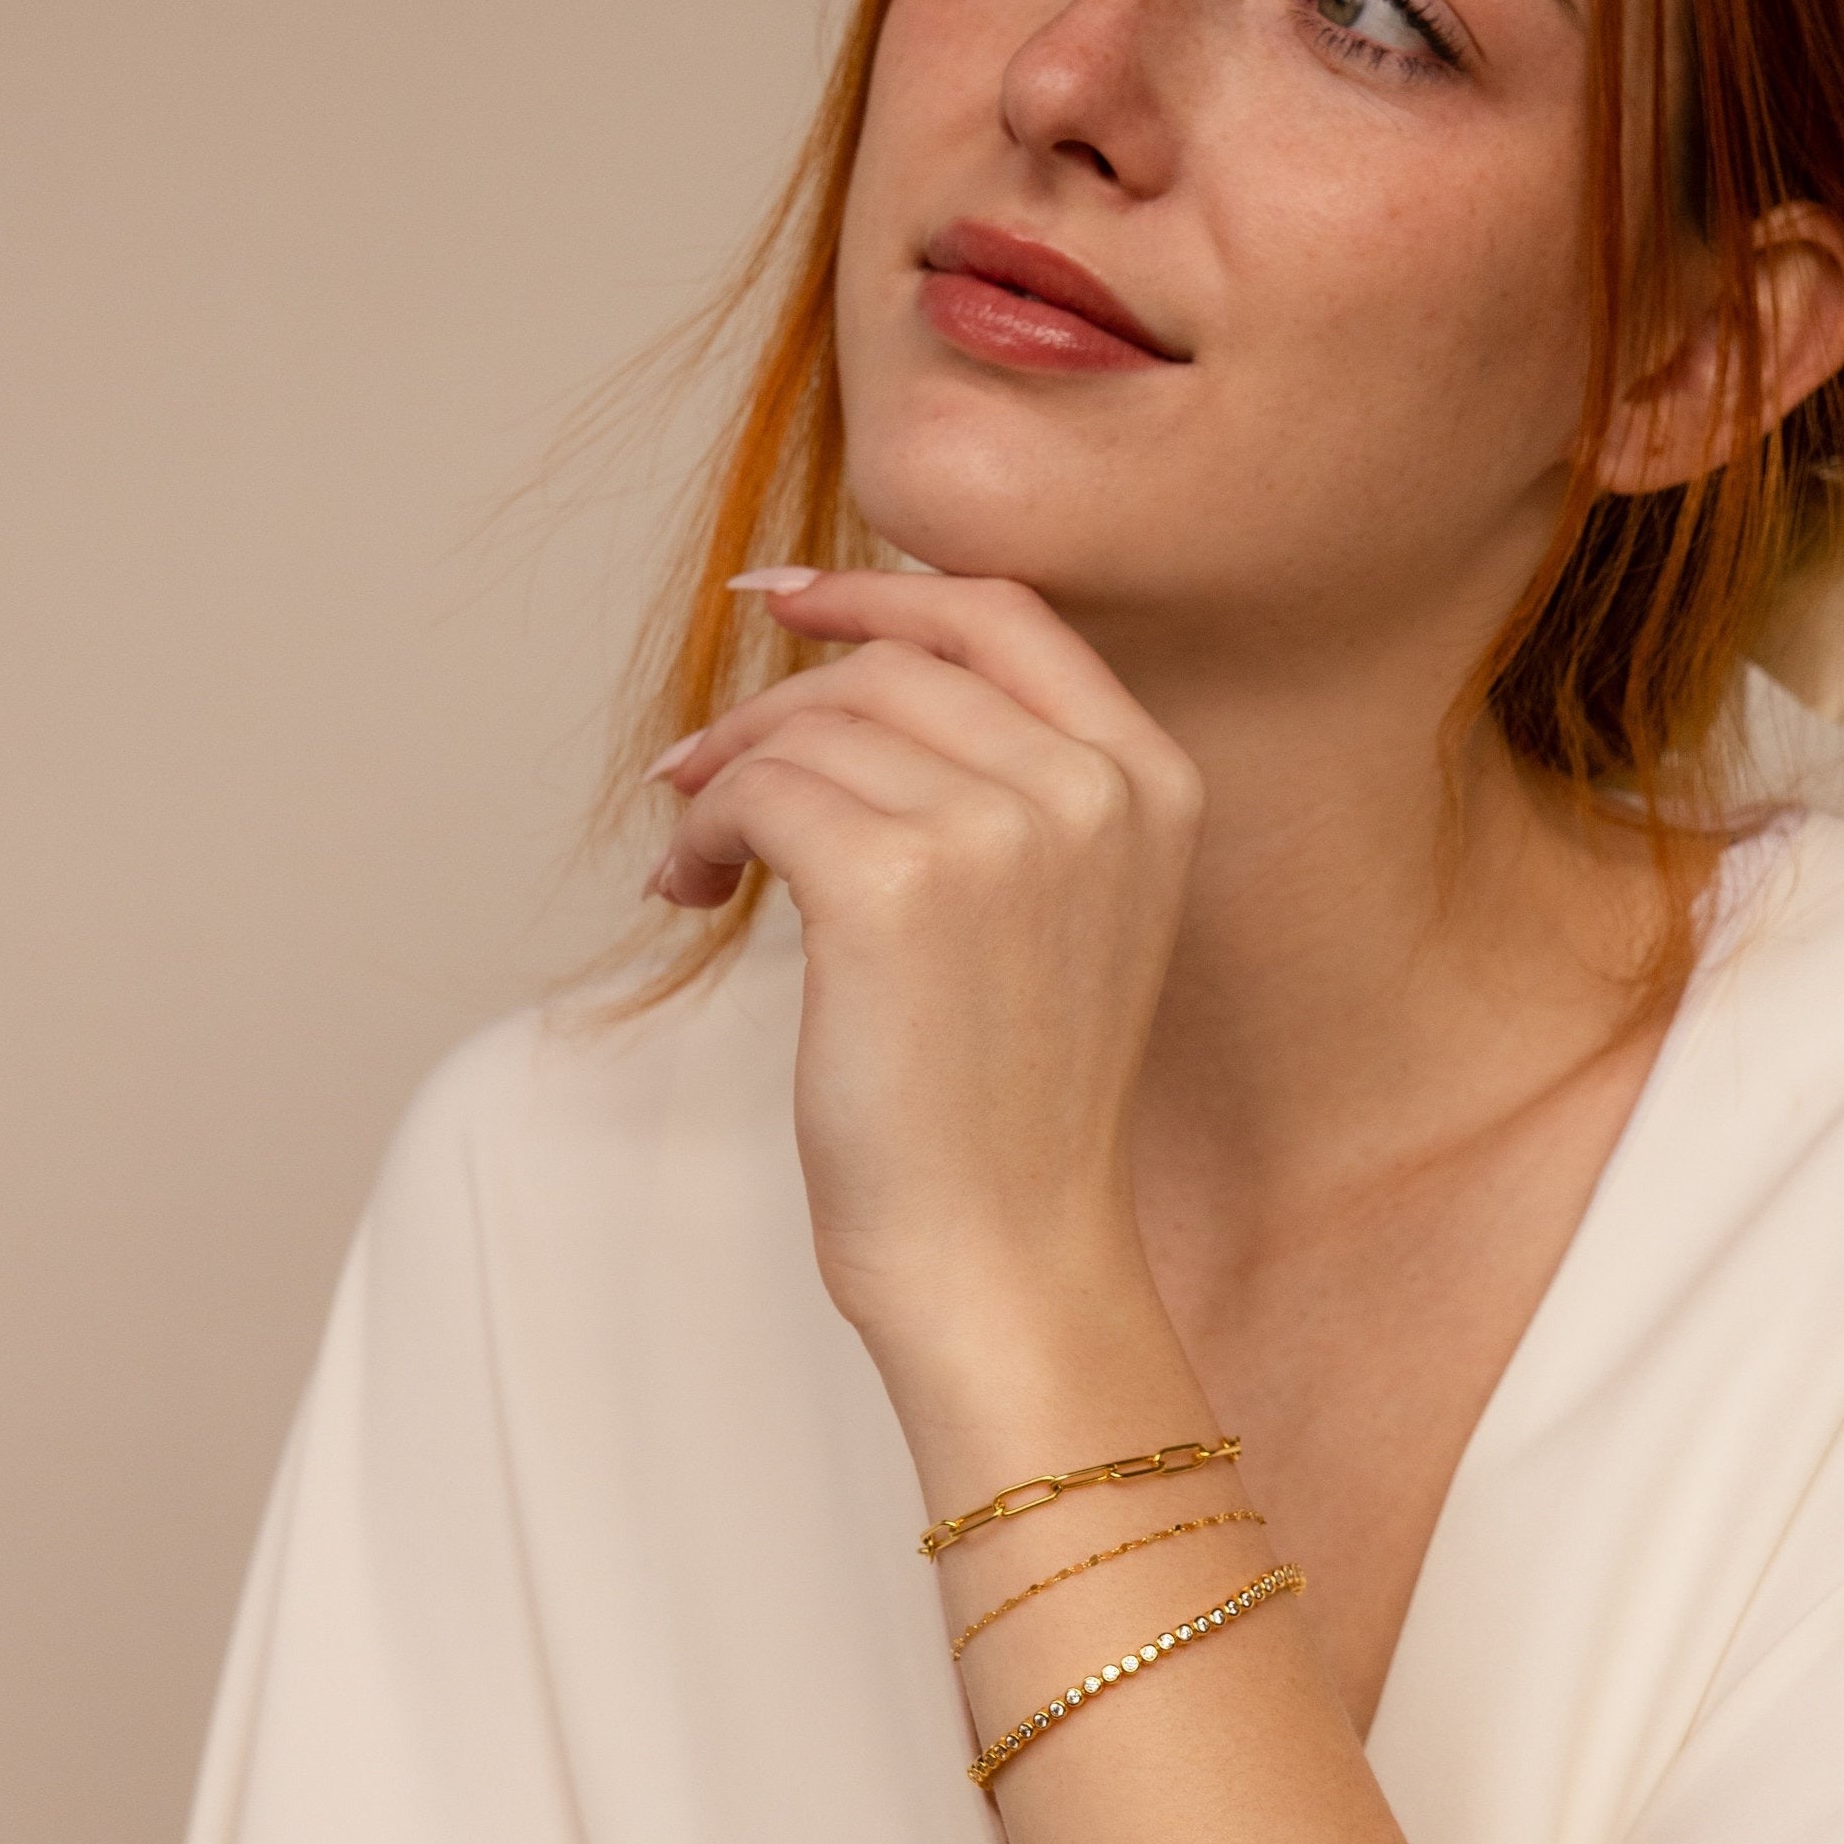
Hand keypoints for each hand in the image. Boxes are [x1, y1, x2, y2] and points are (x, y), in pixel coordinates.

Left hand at [647, 570, 1205, 1364]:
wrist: (1004, 1250)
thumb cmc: (1010, 1105)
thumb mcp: (1063, 916)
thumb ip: (1013, 788)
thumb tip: (850, 674)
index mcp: (1153, 784)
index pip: (1007, 618)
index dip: (882, 592)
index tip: (783, 601)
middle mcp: (1092, 788)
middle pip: (891, 667)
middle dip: (774, 711)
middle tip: (695, 777)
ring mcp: (1002, 828)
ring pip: (812, 728)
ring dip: (725, 782)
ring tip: (700, 863)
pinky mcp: (894, 882)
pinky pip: (759, 794)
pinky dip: (702, 834)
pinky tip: (691, 892)